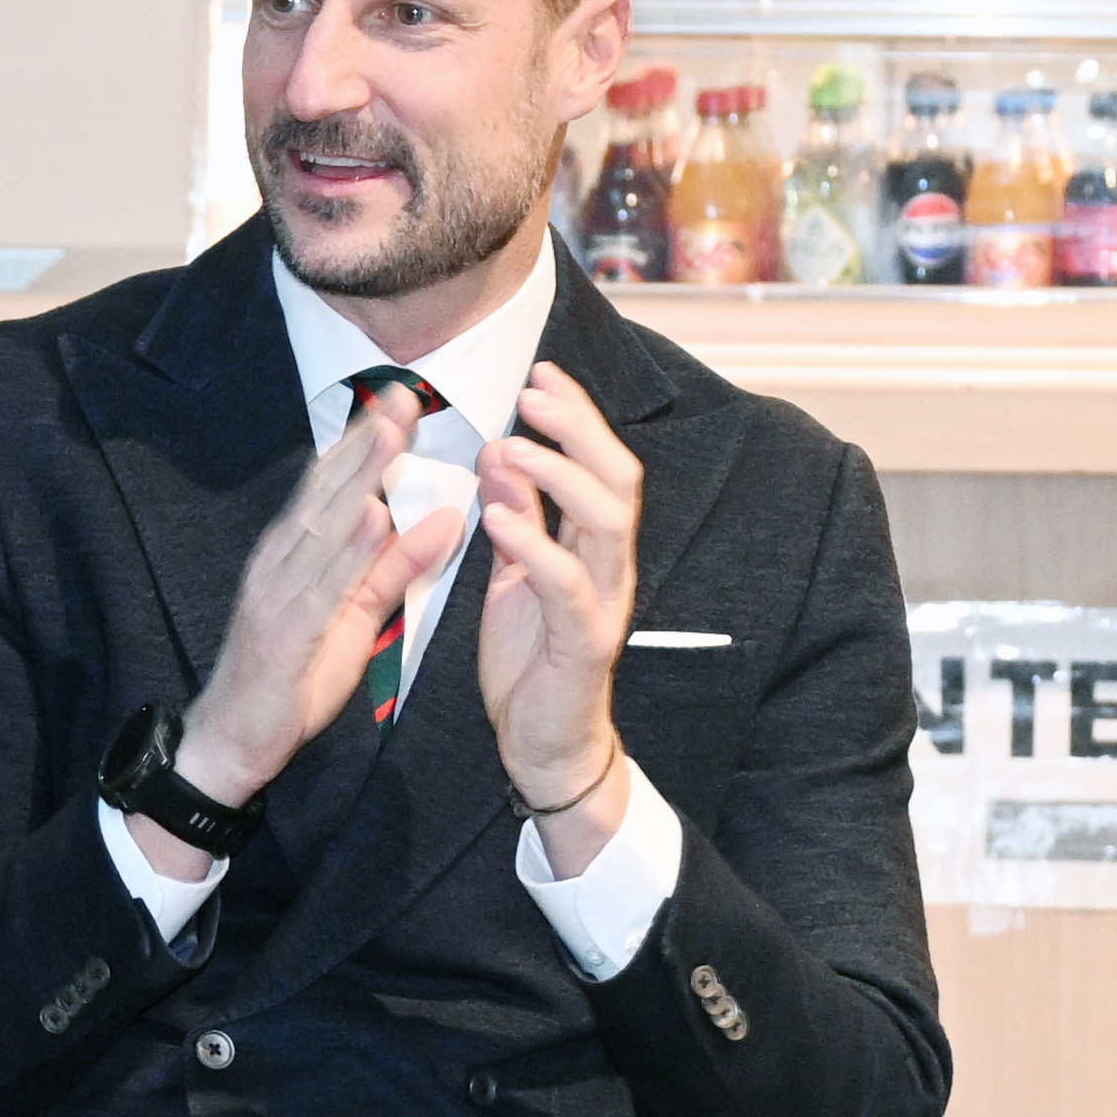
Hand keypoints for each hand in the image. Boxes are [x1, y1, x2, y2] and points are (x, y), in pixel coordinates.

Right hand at [175, 369, 463, 811]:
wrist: (234, 739)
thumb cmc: (294, 676)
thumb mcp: (356, 615)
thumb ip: (396, 566)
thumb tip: (445, 517)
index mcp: (297, 552)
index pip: (333, 486)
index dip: (367, 441)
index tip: (403, 399)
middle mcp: (282, 560)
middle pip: (327, 490)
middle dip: (366, 439)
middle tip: (403, 392)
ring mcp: (279, 592)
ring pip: (323, 524)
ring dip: (358, 476)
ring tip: (393, 434)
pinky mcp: (285, 631)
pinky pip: (321, 584)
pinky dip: (348, 550)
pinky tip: (373, 517)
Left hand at [473, 356, 645, 862]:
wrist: (543, 742)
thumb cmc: (531, 658)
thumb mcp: (515, 572)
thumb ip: (517, 515)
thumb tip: (505, 449)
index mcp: (594, 546)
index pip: (600, 464)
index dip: (577, 415)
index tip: (541, 374)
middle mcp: (610, 567)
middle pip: (617, 479)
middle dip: (578, 429)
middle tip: (534, 393)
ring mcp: (603, 603)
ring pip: (606, 523)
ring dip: (560, 477)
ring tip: (515, 446)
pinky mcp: (584, 642)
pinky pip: (567, 585)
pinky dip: (534, 546)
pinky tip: (498, 520)